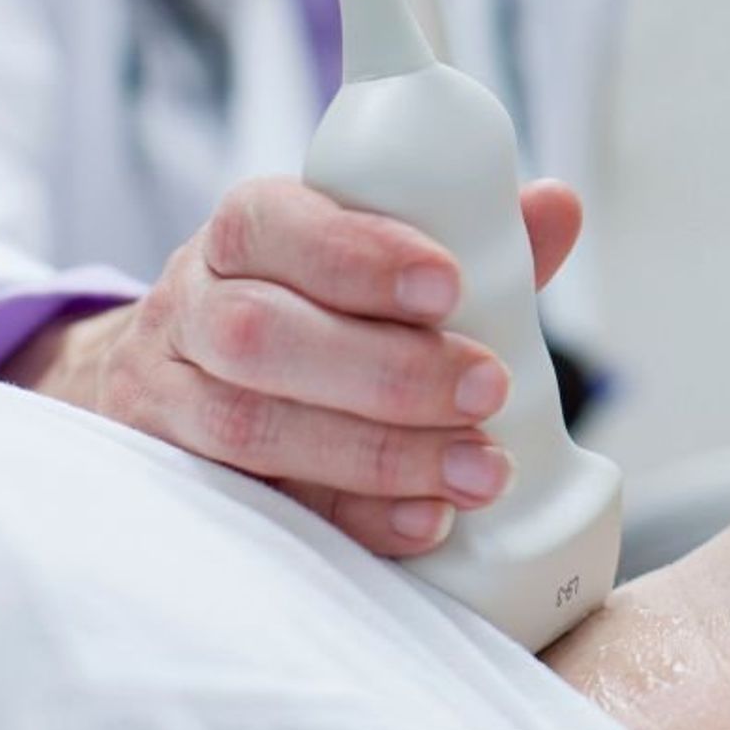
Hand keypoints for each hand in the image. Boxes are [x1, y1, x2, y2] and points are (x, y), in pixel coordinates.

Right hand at [0, 176, 583, 557]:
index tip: (449, 284)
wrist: (183, 379)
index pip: (274, 224)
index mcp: (244, 232)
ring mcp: (170, 400)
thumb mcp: (373, 258)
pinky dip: (351, 519)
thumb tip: (558, 206)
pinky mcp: (179, 483)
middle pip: (261, 335)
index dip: (358, 255)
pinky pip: (254, 509)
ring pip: (249, 428)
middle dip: (386, 369)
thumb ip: (468, 237)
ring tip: (481, 471)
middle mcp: (192, 308)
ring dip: (378, 455)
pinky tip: (427, 524)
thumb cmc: (313, 306)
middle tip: (488, 387)